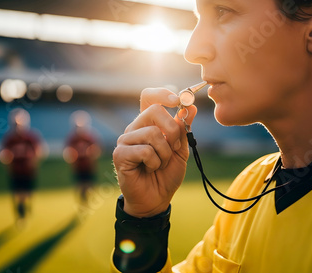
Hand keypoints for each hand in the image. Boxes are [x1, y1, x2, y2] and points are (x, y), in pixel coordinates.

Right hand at [112, 87, 196, 217]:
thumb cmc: (166, 175)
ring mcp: (125, 140)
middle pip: (154, 110)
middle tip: (174, 146)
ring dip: (164, 153)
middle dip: (172, 130)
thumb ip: (183, 129)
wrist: (156, 199)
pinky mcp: (120, 154)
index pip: (149, 97)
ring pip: (152, 133)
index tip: (177, 100)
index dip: (162, 94)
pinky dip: (154, 162)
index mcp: (148, 124)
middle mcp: (134, 128)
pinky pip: (145, 150)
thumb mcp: (180, 150)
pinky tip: (149, 169)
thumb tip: (191, 107)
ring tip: (160, 164)